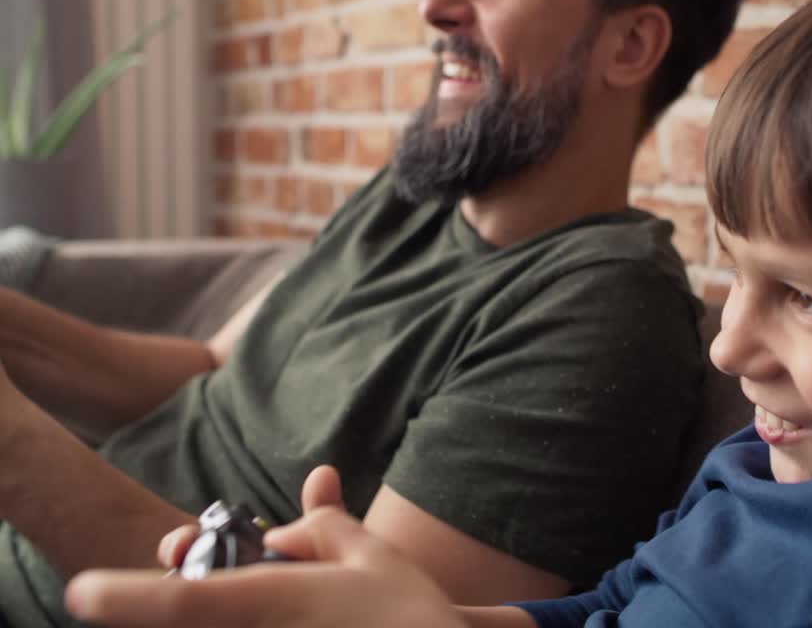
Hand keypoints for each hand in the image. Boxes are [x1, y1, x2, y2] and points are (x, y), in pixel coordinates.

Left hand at [65, 467, 467, 627]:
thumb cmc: (408, 615)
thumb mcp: (373, 556)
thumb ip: (324, 526)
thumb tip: (292, 515)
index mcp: (277, 602)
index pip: (185, 604)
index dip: (127, 598)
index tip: (82, 592)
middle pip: (193, 617)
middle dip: (181, 589)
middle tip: (198, 558)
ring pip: (225, 623)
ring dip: (231, 607)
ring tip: (304, 596)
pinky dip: (257, 615)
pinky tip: (310, 612)